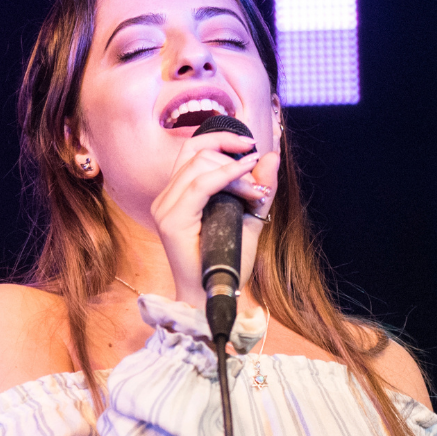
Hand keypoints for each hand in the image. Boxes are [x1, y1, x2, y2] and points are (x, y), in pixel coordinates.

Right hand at [145, 128, 280, 311]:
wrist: (214, 296)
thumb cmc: (227, 261)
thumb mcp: (249, 216)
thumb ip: (259, 187)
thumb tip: (271, 155)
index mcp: (177, 194)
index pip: (193, 150)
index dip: (222, 139)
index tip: (252, 145)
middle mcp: (166, 198)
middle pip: (198, 154)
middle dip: (234, 162)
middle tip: (258, 188)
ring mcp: (165, 208)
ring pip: (199, 166)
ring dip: (235, 174)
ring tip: (255, 194)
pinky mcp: (171, 221)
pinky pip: (200, 185)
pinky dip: (226, 177)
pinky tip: (247, 182)